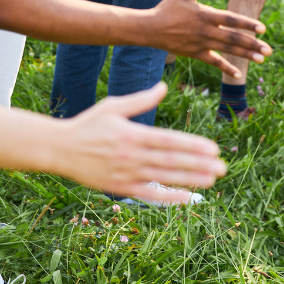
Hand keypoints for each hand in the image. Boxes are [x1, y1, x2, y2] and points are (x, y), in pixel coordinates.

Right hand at [56, 83, 224, 200]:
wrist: (60, 148)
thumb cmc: (88, 124)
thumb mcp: (114, 105)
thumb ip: (141, 99)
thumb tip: (164, 87)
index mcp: (132, 133)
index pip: (169, 141)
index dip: (192, 145)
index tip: (213, 148)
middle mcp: (132, 155)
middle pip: (172, 161)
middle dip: (199, 164)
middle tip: (223, 167)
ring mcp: (126, 173)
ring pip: (164, 178)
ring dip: (190, 179)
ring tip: (212, 179)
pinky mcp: (120, 187)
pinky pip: (149, 194)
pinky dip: (169, 197)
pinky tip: (188, 197)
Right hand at [148, 0, 270, 78]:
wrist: (150, 28)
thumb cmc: (167, 9)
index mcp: (206, 15)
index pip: (231, 20)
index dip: (247, 24)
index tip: (262, 29)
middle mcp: (206, 31)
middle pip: (233, 38)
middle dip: (253, 44)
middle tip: (269, 50)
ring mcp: (202, 43)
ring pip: (227, 50)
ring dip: (245, 55)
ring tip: (262, 59)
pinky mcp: (196, 53)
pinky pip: (214, 61)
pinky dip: (226, 68)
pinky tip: (238, 75)